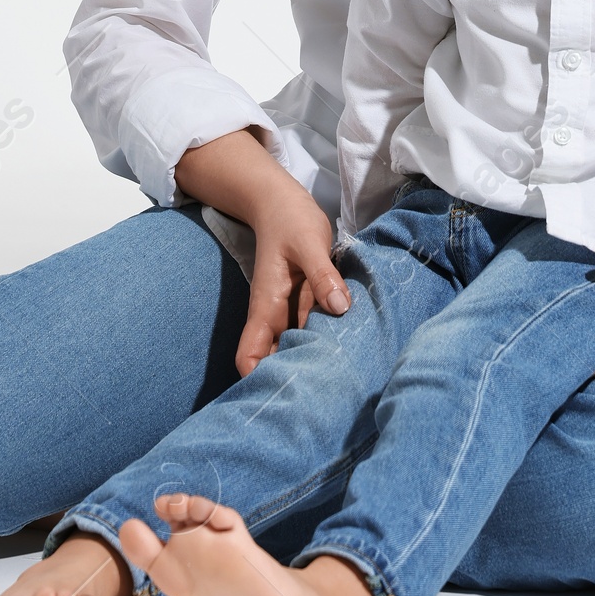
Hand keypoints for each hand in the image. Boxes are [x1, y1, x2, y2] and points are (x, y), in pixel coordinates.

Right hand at [234, 177, 349, 374]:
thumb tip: (339, 308)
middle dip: (292, 378)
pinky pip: (310, 330)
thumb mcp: (310, 242)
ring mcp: (288, 312)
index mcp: (266, 306)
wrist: (281, 203)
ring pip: (294, 348)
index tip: (285, 391)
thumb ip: (323, 275)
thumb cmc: (290, 220)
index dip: (258, 378)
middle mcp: (273, 316)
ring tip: (340, 376)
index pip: (248, 355)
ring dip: (311, 360)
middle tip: (325, 392)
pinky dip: (322, 340)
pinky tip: (346, 347)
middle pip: (273, 361)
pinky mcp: (303, 305)